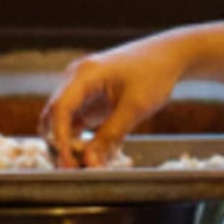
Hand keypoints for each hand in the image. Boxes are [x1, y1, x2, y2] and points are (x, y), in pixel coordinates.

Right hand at [44, 37, 187, 167]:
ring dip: (69, 143)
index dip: (59, 138)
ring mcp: (81, 89)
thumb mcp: (136, 107)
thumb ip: (111, 135)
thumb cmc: (155, 74)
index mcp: (84, 74)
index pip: (59, 109)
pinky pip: (77, 122)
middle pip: (54, 115)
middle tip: (72, 169)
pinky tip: (94, 155)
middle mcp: (76, 79)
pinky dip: (81, 139)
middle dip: (60, 143)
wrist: (169, 54)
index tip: (67, 162)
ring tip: (83, 165)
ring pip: (63, 121)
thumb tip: (89, 163)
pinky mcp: (89, 98)